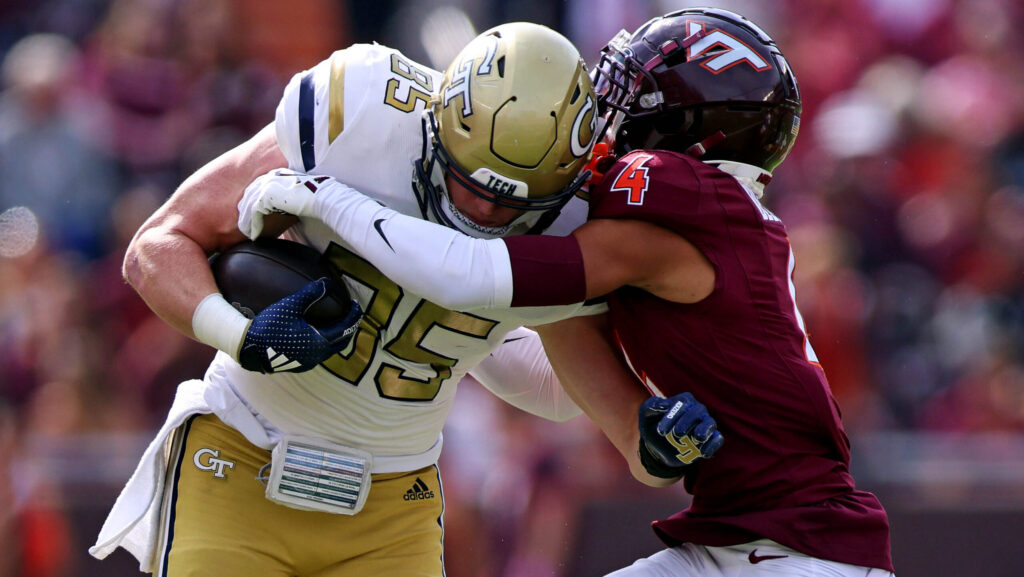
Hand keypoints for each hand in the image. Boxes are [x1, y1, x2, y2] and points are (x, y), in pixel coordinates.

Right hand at [238, 278, 362, 372]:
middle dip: (350, 329)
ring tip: (338, 324)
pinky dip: (326, 344)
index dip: (353, 316)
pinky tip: (318, 335)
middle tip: (352, 316)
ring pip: (331, 350)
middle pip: (342, 342)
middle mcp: (317, 355)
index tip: (356, 305)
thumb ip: (310, 294)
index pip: (345, 328)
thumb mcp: (290, 306)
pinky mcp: (299, 365)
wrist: (248, 348)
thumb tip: (327, 282)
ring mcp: (308, 363)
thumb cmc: (269, 326)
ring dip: (338, 337)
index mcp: (319, 342)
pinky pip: (320, 355)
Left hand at [239, 169, 334, 238]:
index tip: (252, 215)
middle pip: (250, 195)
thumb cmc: (316, 198)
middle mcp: (270, 176)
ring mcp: (267, 184)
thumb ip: (287, 199)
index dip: (253, 203)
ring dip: (247, 221)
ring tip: (248, 233)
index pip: (258, 188)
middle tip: (245, 225)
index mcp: (278, 174)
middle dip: (246, 211)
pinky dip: (253, 224)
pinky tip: (254, 235)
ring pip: (250, 205)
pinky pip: (254, 212)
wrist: (322, 197)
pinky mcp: (266, 194)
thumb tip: (283, 211)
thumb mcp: (297, 196)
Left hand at [637, 392, 723, 477]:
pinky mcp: (709, 440)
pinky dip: (712, 445)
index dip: (673, 415)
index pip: (682, 402)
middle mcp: (697, 410)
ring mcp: (705, 425)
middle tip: (676, 434)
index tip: (661, 431)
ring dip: (705, 430)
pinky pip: (717, 439)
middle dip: (687, 421)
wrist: (658, 446)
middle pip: (697, 411)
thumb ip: (651, 406)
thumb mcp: (646, 414)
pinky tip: (703, 453)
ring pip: (710, 423)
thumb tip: (662, 404)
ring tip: (698, 437)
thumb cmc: (653, 424)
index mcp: (683, 401)